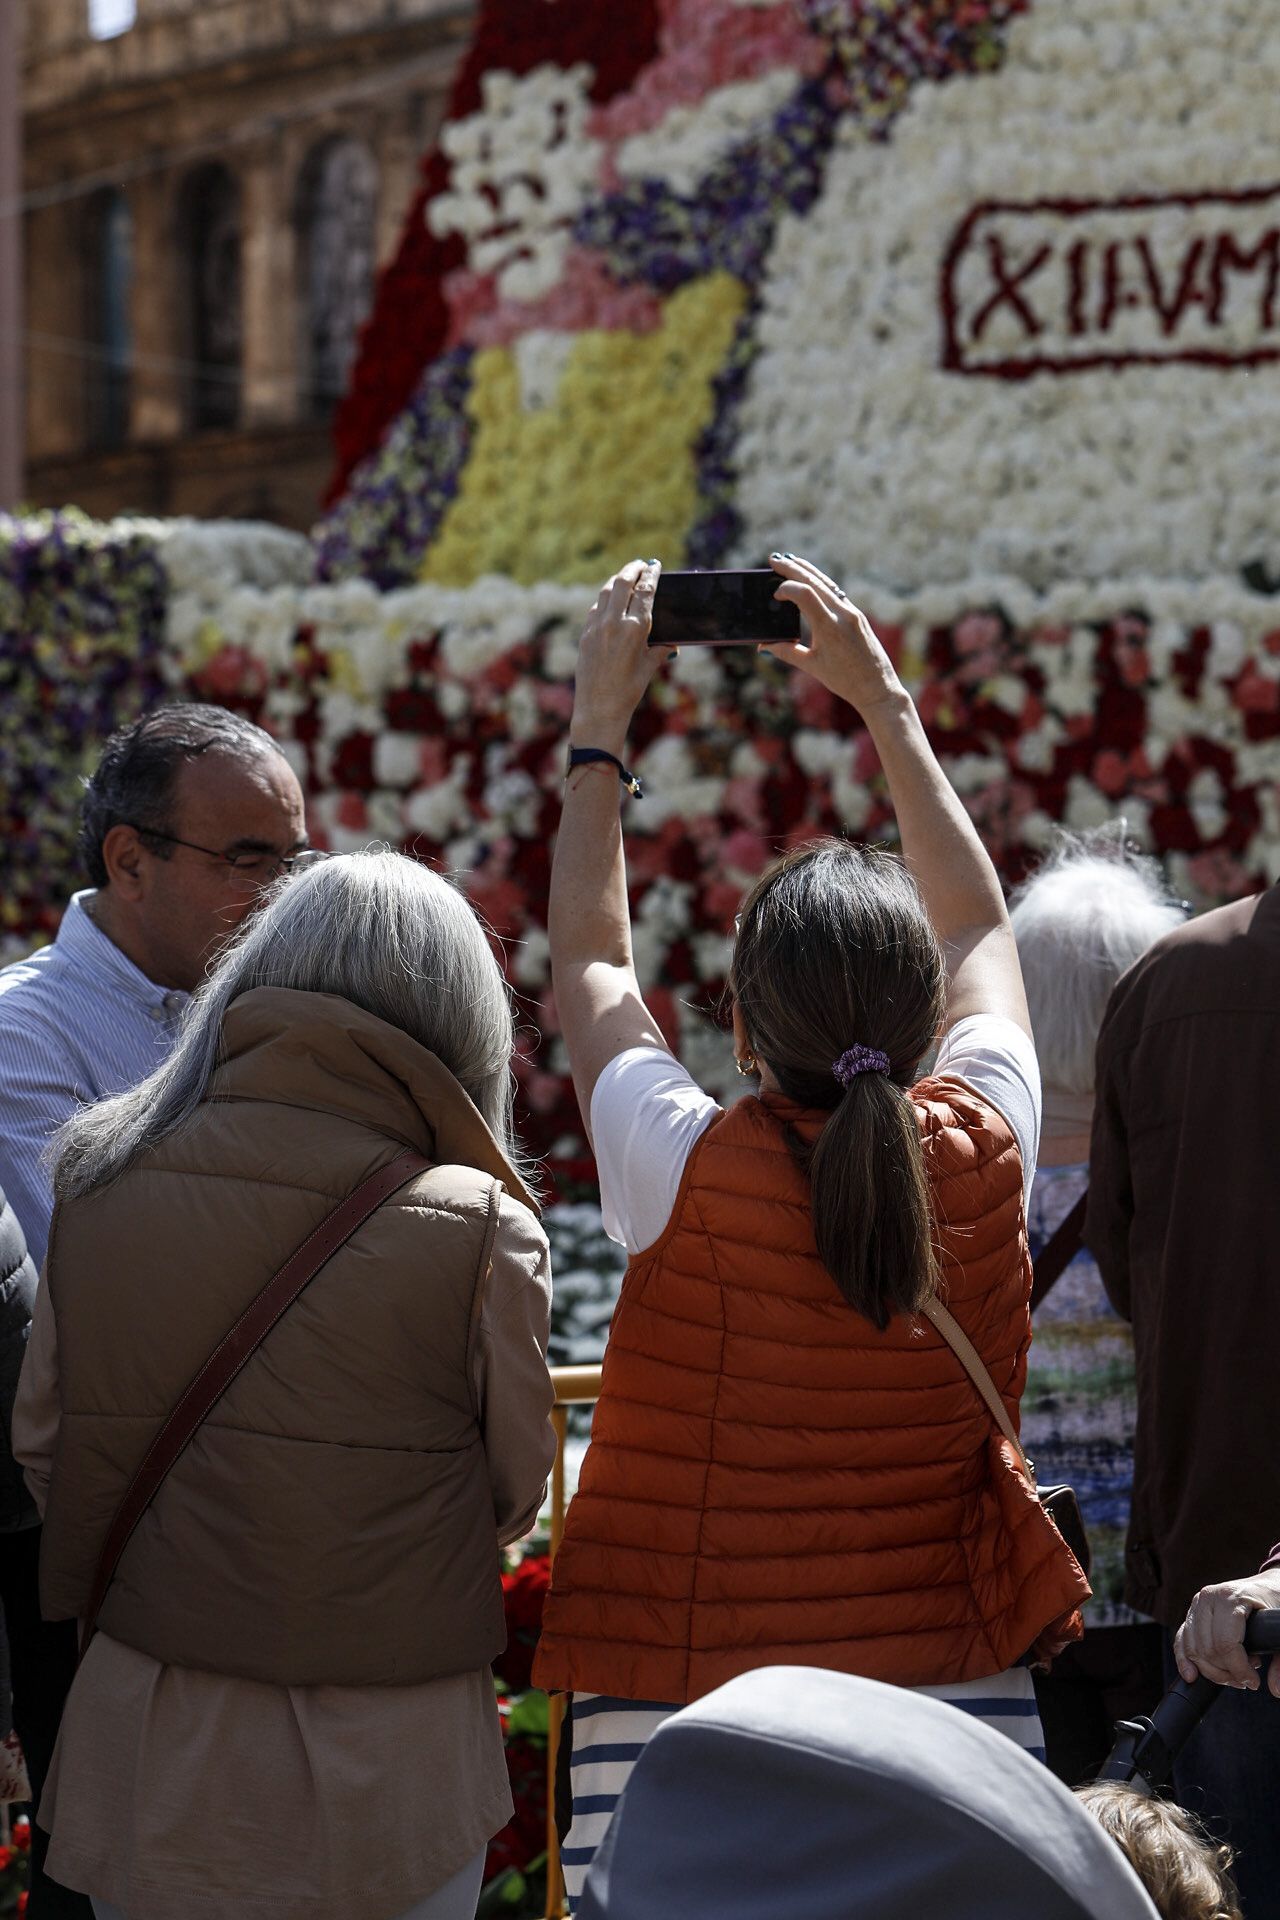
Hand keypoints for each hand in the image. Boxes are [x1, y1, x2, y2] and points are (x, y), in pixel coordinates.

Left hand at [568, 559, 663, 753]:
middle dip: (633, 569)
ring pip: (606, 592)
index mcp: (635, 630)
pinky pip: (596, 608)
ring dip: (617, 580)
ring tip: (626, 575)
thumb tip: (671, 644)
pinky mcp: (585, 635)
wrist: (598, 709)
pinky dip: (605, 599)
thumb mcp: (649, 668)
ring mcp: (596, 628)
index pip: (645, 592)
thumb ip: (660, 650)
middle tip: (641, 564)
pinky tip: (610, 600)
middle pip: (623, 583)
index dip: (651, 575)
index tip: (654, 565)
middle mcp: (614, 623)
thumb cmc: (628, 692)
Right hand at [763, 553, 906, 720]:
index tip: (774, 595)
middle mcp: (843, 614)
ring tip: (790, 561)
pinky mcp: (857, 615)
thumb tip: (764, 645)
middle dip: (793, 568)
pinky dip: (820, 583)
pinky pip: (836, 593)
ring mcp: (853, 612)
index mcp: (830, 627)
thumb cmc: (845, 680)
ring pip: (827, 584)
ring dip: (807, 571)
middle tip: (774, 559)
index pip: (805, 595)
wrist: (877, 686)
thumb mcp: (812, 666)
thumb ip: (787, 652)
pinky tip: (811, 580)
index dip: (787, 589)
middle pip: (815, 582)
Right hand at [1175, 1570, 1279, 1692]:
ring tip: (1232, 1674)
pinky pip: (1182, 1640)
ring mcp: (1197, 1603)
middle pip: (1208, 1649)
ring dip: (1211, 1671)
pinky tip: (1192, 1675)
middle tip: (1244, 1679)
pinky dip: (1184, 1660)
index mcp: (1232, 1598)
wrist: (1266, 1586)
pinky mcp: (1192, 1612)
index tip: (1253, 1682)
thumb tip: (1275, 1690)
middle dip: (1226, 1673)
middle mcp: (1209, 1598)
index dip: (1238, 1669)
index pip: (1225, 1643)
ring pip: (1193, 1649)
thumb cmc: (1276, 1605)